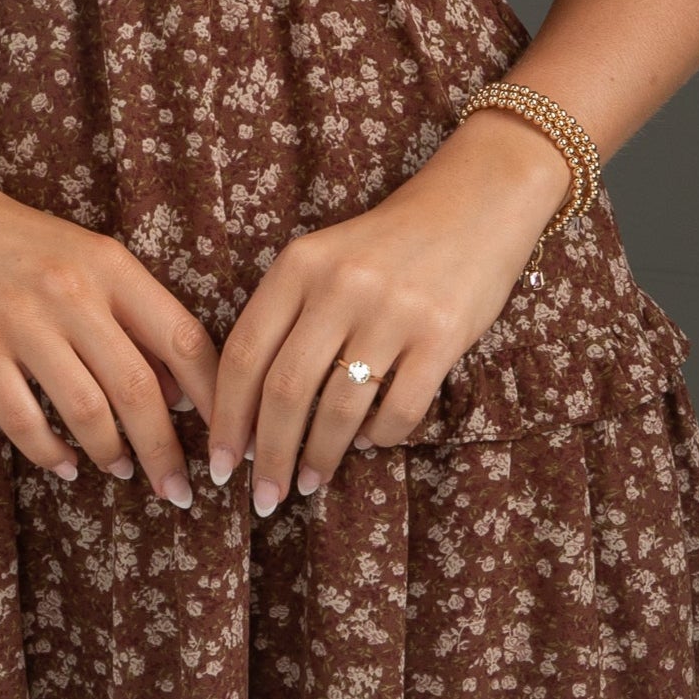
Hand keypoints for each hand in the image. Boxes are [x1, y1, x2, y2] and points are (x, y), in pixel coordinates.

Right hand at [0, 159, 219, 504]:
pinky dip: (50, 453)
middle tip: (179, 488)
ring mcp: (21, 322)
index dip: (215, 398)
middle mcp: (72, 293)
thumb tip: (178, 393)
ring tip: (122, 471)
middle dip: (167, 452)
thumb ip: (133, 316)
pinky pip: (24, 420)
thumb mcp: (87, 259)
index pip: (184, 340)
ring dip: (112, 454)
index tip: (231, 438)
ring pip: (88, 411)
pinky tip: (65, 465)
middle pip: (141, 389)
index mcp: (111, 266)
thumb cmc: (16, 241)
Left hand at [206, 109, 579, 511]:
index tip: (222, 464)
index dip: (226, 419)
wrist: (476, 200)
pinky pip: (399, 410)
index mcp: (298, 267)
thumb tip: (252, 410)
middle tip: (262, 498)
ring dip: (319, 457)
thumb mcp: (323, 259)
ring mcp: (393, 311)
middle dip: (266, 456)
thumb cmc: (388, 244)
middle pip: (284, 391)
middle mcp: (340, 287)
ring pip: (338, 409)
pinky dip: (379, 437)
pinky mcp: (443, 334)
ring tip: (309, 481)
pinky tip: (369, 444)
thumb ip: (287, 318)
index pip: (244, 355)